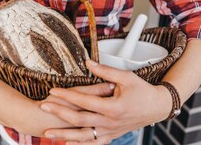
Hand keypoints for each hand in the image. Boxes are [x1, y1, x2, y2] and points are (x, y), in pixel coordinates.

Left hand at [40, 60, 171, 143]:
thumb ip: (105, 71)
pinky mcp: (112, 136)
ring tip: (47, 133)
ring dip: (63, 134)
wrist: (157, 108)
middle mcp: (109, 122)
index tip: (53, 90)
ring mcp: (110, 132)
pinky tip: (66, 144)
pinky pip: (93, 144)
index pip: (83, 101)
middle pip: (78, 119)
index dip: (66, 95)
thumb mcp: (126, 78)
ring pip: (82, 136)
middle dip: (58, 112)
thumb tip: (88, 63)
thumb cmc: (143, 92)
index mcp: (113, 107)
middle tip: (43, 106)